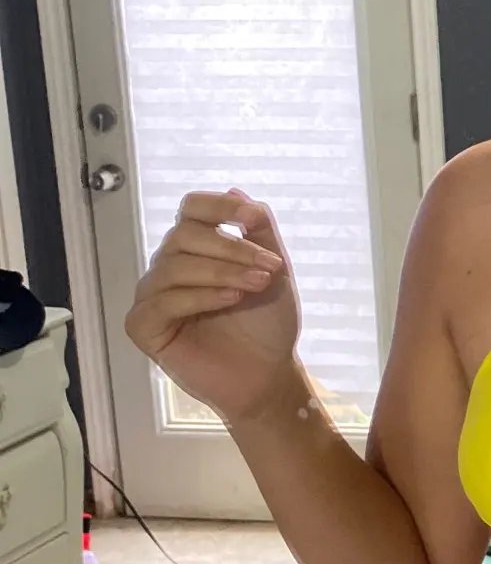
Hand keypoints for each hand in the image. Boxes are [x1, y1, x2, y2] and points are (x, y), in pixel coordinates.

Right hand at [124, 192, 300, 424]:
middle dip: (232, 249)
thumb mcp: (274, 268)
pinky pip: (162, 302)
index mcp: (196, 247)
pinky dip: (199, 297)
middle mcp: (169, 266)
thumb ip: (259, 230)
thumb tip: (236, 191)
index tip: (252, 219)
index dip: (219, 207)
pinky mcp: (144, 327)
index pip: (192, 208)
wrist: (268, 373)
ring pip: (174, 267)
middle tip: (269, 269)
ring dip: (223, 273)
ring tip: (257, 286)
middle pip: (183, 235)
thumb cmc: (266, 322)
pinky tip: (230, 301)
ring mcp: (153, 296)